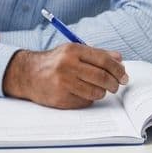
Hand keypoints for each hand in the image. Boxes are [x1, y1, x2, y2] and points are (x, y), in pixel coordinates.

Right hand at [3, 43, 127, 108]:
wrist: (28, 74)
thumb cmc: (54, 62)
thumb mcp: (73, 52)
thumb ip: (97, 54)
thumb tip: (119, 59)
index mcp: (72, 51)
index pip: (103, 60)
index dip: (117, 69)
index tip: (124, 75)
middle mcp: (67, 66)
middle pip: (102, 77)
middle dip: (114, 83)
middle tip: (117, 85)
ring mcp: (63, 83)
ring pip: (96, 92)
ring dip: (102, 92)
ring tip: (98, 89)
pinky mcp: (60, 98)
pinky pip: (85, 101)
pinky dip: (88, 98)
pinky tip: (82, 93)